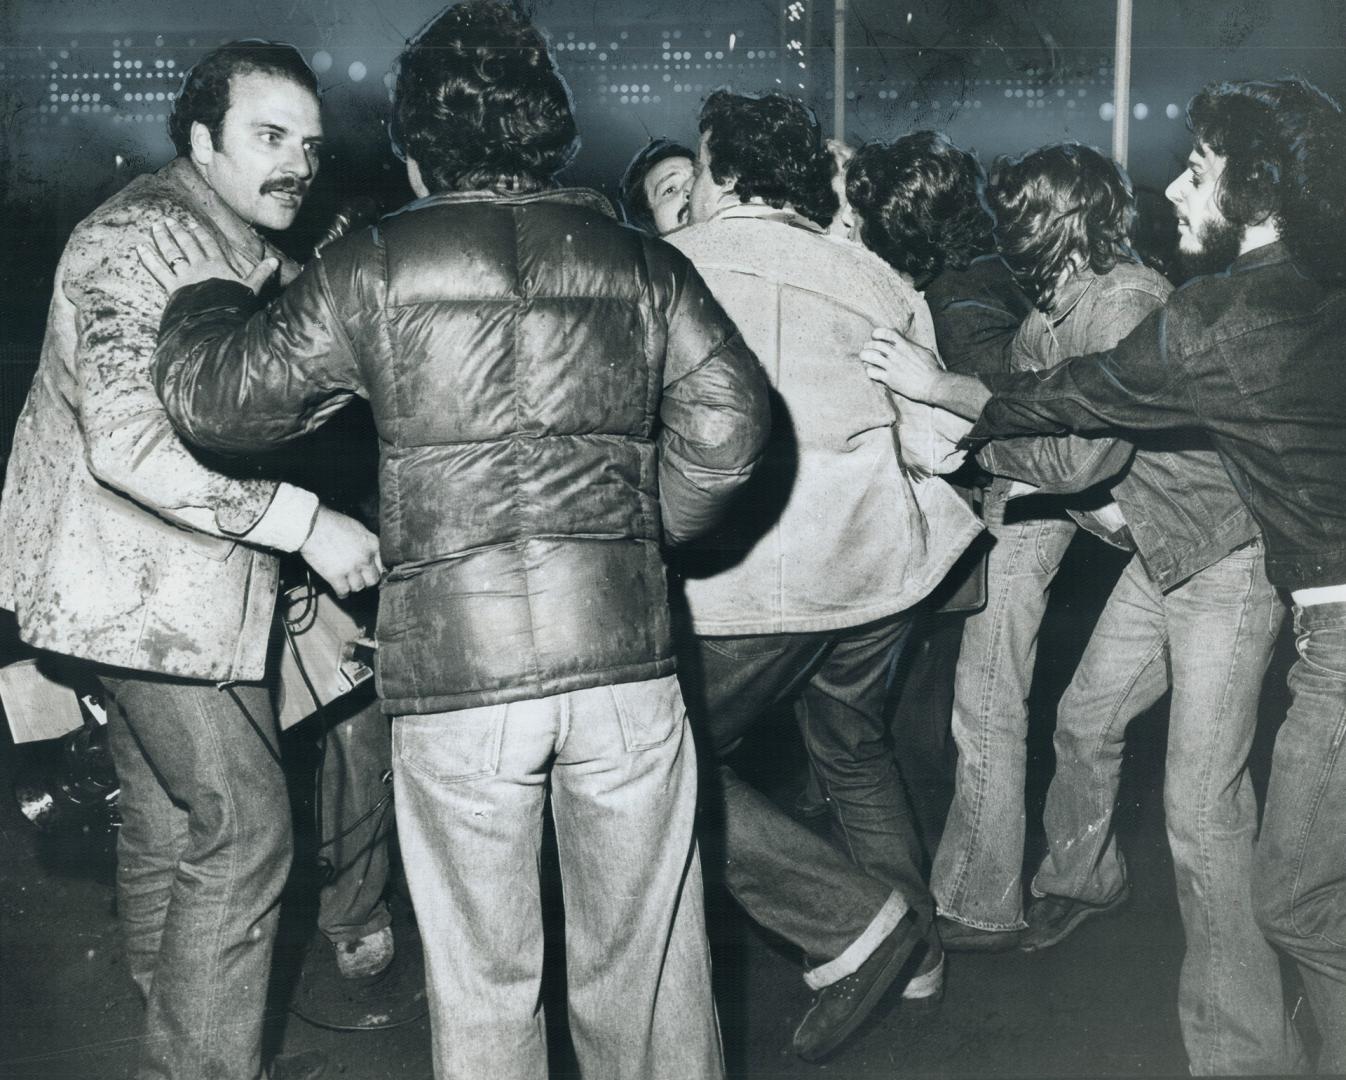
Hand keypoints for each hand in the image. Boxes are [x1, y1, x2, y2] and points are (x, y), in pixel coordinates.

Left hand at [137, 219, 277, 294]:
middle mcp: (200, 266)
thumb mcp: (253, 288)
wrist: (220, 319)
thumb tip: (276, 261)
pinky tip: (140, 248)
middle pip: (187, 244)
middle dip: (177, 231)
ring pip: (172, 252)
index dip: (200, 233)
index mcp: (218, 265)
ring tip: (155, 226)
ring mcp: (185, 275)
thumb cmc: (237, 305)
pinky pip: (158, 270)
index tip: (192, 224)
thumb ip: (262, 274)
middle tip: (168, 220)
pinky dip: (148, 259)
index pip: (208, 244)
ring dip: (162, 238)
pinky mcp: (173, 286)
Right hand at [299, 506, 383, 597]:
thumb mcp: (357, 528)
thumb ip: (365, 542)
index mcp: (372, 544)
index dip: (374, 571)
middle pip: (373, 580)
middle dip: (366, 581)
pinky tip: (340, 590)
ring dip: (353, 586)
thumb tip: (368, 554)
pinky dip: (342, 593)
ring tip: (347, 583)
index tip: (368, 573)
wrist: (313, 525)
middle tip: (359, 580)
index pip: (381, 565)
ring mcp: (351, 568)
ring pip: (359, 587)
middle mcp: (365, 557)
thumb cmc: (332, 523)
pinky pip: (344, 592)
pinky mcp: (336, 576)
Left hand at [860, 325, 944, 401]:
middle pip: (875, 344)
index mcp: (905, 345)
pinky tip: (871, 371)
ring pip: (870, 357)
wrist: (933, 385)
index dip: (877, 333)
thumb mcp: (924, 351)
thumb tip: (906, 343)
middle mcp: (896, 354)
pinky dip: (869, 370)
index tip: (875, 336)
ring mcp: (891, 366)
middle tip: (867, 348)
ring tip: (864, 358)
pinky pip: (872, 372)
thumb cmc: (932, 369)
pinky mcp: (889, 379)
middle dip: (868, 345)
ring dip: (865, 356)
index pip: (886, 333)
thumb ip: (912, 346)